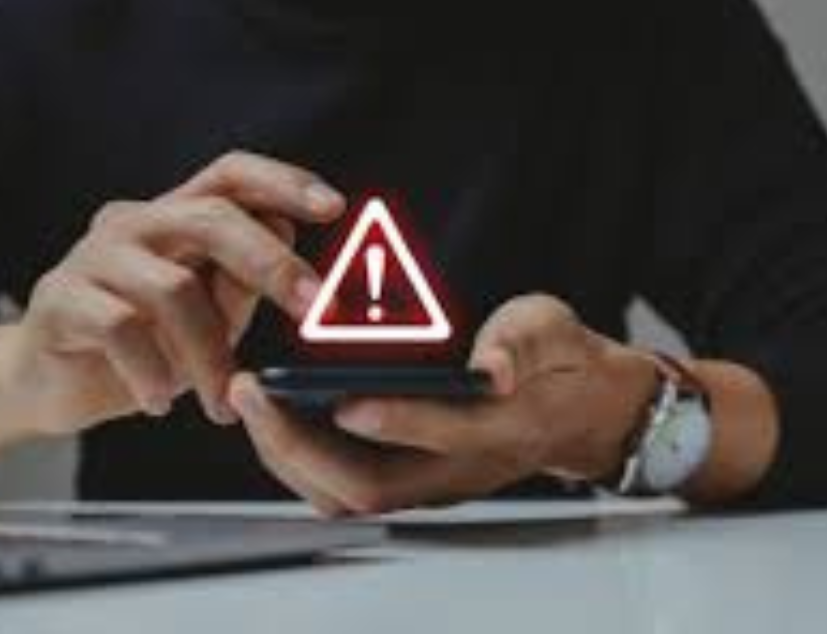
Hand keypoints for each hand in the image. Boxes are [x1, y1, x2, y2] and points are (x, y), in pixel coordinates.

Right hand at [1, 152, 344, 435]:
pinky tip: (159, 402)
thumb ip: (243, 287)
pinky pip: (119, 328)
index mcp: (176, 217)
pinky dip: (151, 371)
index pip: (231, 174)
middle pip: (211, 217)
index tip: (335, 207)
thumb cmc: (141, 345)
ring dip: (210, 354)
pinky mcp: (59, 299)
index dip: (284, 181)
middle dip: (272, 262)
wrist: (48, 381)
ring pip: (173, 289)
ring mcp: (92, 256)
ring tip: (221, 403)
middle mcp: (134, 222)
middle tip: (313, 309)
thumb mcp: (207, 319)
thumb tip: (298, 267)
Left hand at [228, 294, 661, 515]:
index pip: (444, 436)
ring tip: (249, 402)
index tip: (343, 399)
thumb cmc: (558, 363)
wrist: (577, 409)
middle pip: (369, 487)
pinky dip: (298, 458)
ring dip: (288, 455)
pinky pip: (341, 487)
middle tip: (252, 393)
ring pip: (345, 495)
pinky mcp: (409, 479)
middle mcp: (456, 470)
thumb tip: (492, 369)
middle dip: (299, 445)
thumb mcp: (553, 331)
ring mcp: (429, 483)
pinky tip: (272, 416)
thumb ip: (522, 343)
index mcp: (501, 430)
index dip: (396, 421)